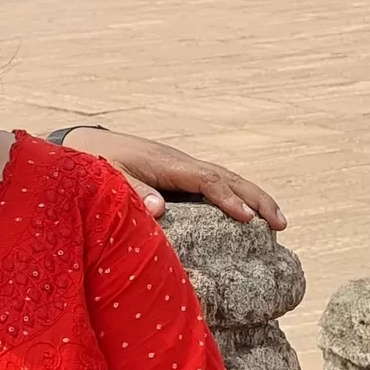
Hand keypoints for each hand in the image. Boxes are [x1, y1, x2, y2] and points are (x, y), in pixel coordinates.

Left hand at [63, 131, 284, 230]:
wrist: (88, 144)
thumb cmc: (98, 164)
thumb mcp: (110, 178)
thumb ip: (133, 192)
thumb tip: (161, 209)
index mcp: (168, 164)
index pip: (207, 180)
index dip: (229, 199)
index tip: (248, 219)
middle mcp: (182, 164)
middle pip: (229, 177)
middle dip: (258, 198)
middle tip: (282, 224)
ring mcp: (184, 169)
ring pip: (228, 180)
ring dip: (255, 199)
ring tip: (280, 224)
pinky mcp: (181, 177)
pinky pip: (216, 186)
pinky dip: (238, 198)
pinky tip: (251, 217)